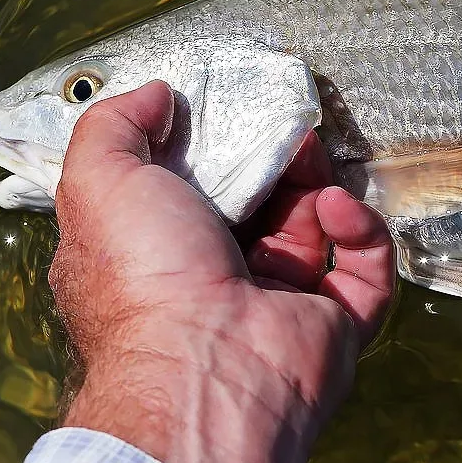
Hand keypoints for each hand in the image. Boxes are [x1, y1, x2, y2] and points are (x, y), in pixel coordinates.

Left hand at [47, 79, 393, 462]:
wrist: (205, 368)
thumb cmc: (142, 279)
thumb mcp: (97, 181)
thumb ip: (113, 125)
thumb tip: (157, 93)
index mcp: (157, 252)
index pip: (190, 187)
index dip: (211, 144)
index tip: (227, 108)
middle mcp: (218, 279)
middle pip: (261, 199)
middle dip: (275, 157)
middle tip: (282, 126)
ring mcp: (280, 302)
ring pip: (316, 224)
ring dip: (316, 183)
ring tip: (308, 160)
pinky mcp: (336, 322)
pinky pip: (364, 266)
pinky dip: (358, 230)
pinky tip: (337, 209)